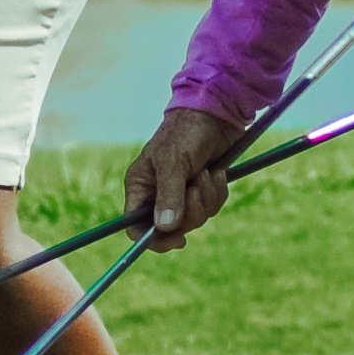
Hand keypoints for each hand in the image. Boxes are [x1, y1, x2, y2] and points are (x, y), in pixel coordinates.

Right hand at [125, 107, 244, 250]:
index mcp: (140, 187)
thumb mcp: (174, 162)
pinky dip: (217, 192)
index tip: (177, 240)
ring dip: (207, 197)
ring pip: (196, 218)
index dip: (154, 240)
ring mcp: (182, 194)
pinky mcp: (202, 190)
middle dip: (192, 209)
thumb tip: (164, 228)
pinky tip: (216, 172)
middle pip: (172, 228)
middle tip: (196, 186)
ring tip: (207, 172)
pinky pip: (212, 207)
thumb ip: (169, 194)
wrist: (216, 114)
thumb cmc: (186, 132)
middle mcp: (158, 195)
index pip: (136, 227)